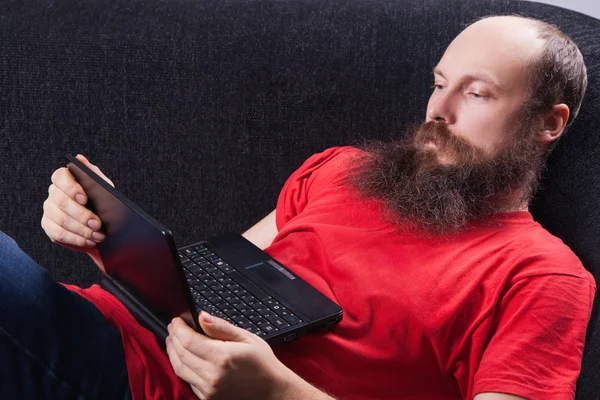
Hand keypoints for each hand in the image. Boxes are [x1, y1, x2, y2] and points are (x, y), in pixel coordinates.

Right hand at [41, 154, 113, 271]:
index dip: (71, 188)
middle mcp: (53, 192)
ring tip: (98, 235)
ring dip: (81, 229)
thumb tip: (80, 158)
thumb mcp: (103, 187)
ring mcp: (49, 210)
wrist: (101, 224)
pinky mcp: (49, 226)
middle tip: (98, 224)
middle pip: (61, 201)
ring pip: (60, 219)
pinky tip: (89, 241)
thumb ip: (93, 174)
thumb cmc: (102, 201)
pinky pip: (58, 234)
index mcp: (65, 179)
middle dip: (81, 215)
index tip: (85, 198)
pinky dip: (76, 239)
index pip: (60, 177)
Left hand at [166, 312, 292, 399]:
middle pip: (180, 353)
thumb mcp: (246, 337)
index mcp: (222, 357)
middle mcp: (212, 375)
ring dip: (172, 352)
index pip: (188, 340)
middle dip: (173, 337)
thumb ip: (220, 327)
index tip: (177, 320)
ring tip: (173, 339)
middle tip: (173, 327)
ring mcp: (208, 389)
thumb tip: (202, 317)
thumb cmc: (261, 363)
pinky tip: (183, 356)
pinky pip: (187, 379)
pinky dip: (181, 365)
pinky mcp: (207, 397)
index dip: (178, 328)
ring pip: (179, 368)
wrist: (270, 389)